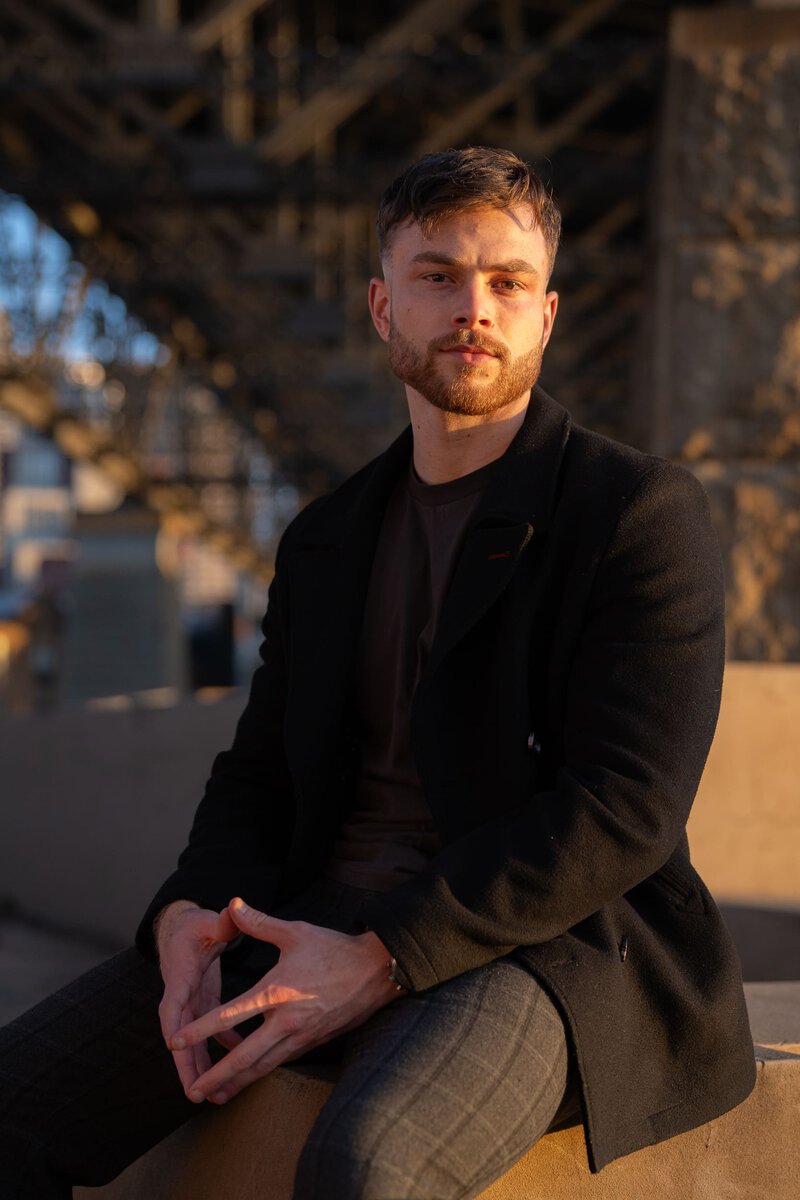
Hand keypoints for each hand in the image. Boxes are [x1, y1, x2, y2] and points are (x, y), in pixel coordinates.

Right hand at [155, 900, 240, 1098]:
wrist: (184, 929)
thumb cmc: (194, 926)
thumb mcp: (207, 921)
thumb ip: (221, 921)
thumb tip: (234, 908)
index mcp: (180, 976)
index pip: (172, 1004)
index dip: (173, 1025)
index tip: (174, 1046)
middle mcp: (182, 995)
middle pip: (180, 1036)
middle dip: (185, 1065)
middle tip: (193, 1093)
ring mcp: (192, 1003)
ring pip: (194, 1042)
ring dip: (201, 1068)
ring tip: (211, 1097)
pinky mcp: (204, 1004)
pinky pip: (212, 1032)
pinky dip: (224, 1047)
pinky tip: (238, 1063)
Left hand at [167, 897, 401, 1105]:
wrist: (377, 971)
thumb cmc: (334, 950)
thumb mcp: (295, 931)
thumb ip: (259, 922)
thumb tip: (233, 903)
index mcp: (276, 992)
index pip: (231, 1015)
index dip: (200, 1029)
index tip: (176, 1041)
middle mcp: (286, 1021)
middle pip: (245, 1057)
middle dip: (216, 1076)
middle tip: (193, 1091)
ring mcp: (301, 1036)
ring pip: (264, 1067)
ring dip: (238, 1082)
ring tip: (215, 1096)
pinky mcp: (313, 1042)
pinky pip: (281, 1061)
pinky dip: (261, 1072)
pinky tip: (250, 1076)